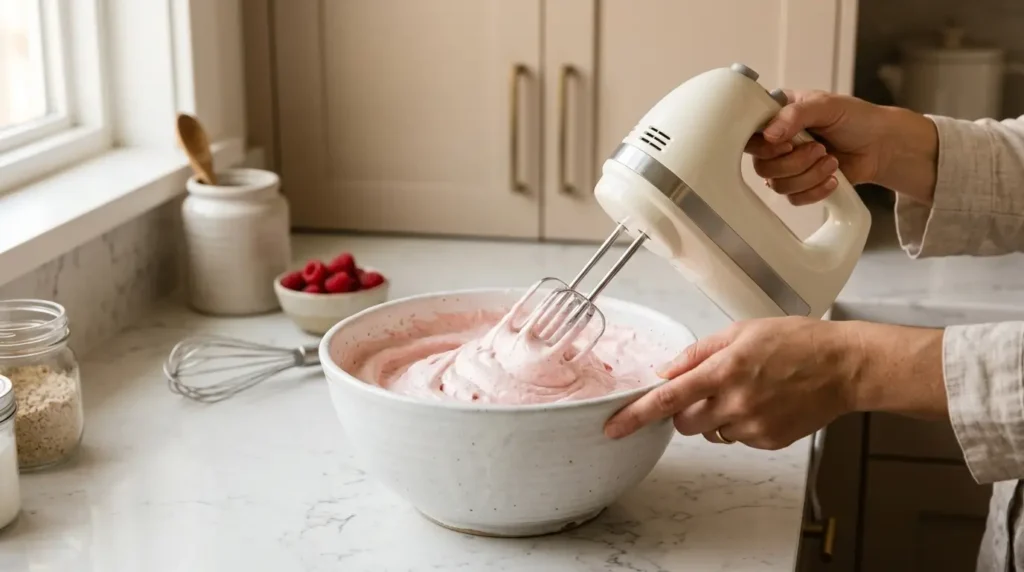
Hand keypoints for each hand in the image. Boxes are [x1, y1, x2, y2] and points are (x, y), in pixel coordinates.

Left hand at [604, 318, 947, 447]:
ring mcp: (753, 425)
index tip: (613, 427)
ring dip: (714, 417)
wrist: (845, 367)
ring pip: (710, 432)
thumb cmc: (796, 342)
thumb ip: (698, 353)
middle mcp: (736, 402)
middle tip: (706, 389)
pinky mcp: (769, 440)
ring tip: (745, 391)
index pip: (667, 399)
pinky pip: (737, 438)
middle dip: (684, 411)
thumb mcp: (741, 331)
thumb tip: (665, 371)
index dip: (635, 415)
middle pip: (683, 423)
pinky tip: (763, 403)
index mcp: (724, 370)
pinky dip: (740, 424)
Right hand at [746, 90, 890, 205]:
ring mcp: (787, 166)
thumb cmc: (856, 118)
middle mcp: (777, 142)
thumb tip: (769, 135)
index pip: (750, 135)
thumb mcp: (826, 105)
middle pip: (761, 166)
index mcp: (776, 116)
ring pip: (777, 185)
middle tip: (819, 149)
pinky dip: (816, 190)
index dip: (764, 146)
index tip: (787, 143)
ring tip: (832, 161)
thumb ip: (795, 115)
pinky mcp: (800, 186)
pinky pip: (793, 199)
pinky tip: (832, 177)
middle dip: (794, 162)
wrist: (881, 145)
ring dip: (809, 175)